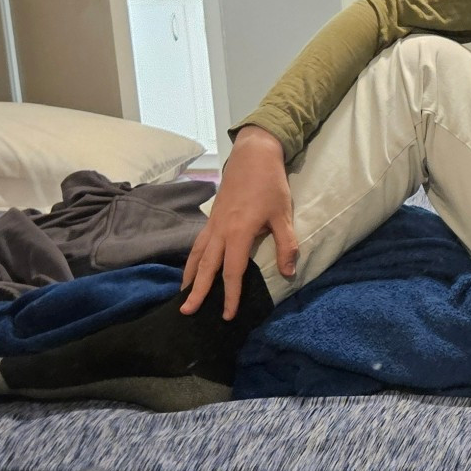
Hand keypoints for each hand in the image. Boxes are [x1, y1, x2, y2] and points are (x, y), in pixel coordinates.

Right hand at [180, 125, 296, 319]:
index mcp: (238, 232)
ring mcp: (213, 224)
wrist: (253, 155)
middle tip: (186, 312)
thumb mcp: (283, 214)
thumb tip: (288, 273)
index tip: (227, 315)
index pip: (232, 271)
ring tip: (182, 295)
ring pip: (197, 255)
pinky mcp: (211, 218)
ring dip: (189, 277)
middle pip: (207, 267)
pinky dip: (192, 260)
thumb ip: (286, 245)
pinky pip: (198, 244)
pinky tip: (191, 268)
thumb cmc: (270, 185)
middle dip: (197, 291)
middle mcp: (220, 231)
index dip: (230, 295)